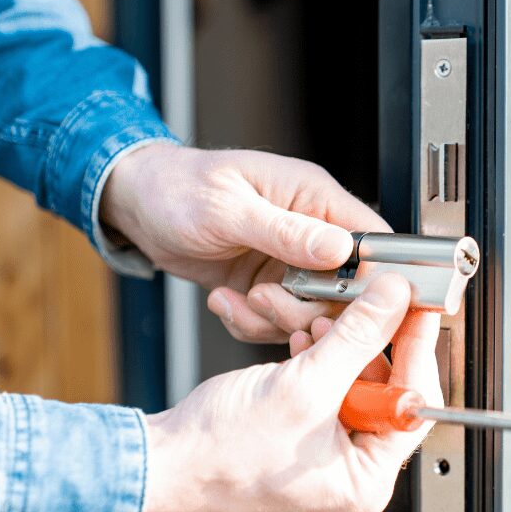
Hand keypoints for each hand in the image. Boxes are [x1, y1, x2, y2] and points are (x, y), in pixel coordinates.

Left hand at [101, 143, 387, 342]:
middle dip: (307, 307)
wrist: (137, 205)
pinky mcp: (268, 286)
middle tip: (266, 300)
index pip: (372, 239)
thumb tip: (341, 248)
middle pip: (346, 288)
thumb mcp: (228, 209)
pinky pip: (278, 322)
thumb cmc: (177, 187)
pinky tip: (224, 301)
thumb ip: (286, 231)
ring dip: (273, 319)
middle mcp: (310, 231)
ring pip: (312, 312)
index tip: (347, 304)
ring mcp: (290, 262)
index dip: (373, 278)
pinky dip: (250, 323)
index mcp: (314, 197)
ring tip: (237, 300)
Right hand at [140, 274, 441, 511]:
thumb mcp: (304, 386)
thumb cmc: (221, 455)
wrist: (163, 463)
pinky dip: (317, 354)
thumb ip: (357, 337)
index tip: (419, 307)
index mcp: (367, 478)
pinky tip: (302, 338)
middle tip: (372, 300)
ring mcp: (328, 447)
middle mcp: (354, 467)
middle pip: (387, 386)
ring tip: (319, 320)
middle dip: (368, 341)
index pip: (415, 403)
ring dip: (338, 342)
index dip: (417, 348)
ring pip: (354, 376)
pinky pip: (327, 381)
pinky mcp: (305, 427)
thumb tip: (394, 301)